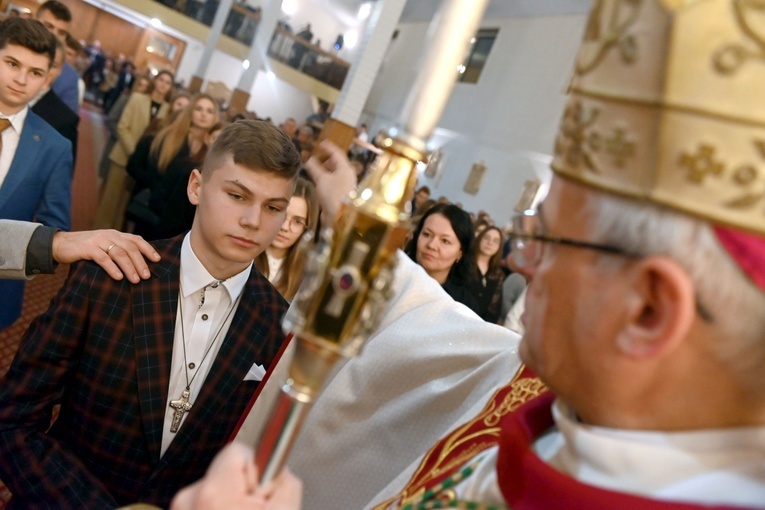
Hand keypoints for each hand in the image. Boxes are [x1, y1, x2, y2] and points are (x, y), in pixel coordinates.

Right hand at [51, 230, 159, 282]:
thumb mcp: (104, 246)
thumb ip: (117, 251)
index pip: (136, 239)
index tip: (157, 260)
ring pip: (119, 253)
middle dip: (140, 262)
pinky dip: (112, 268)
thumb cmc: (85, 248)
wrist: (60, 244)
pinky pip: (103, 258)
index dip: (148, 249)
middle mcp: (109, 235)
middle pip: (130, 248)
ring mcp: (98, 240)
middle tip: (147, 276)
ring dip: (129, 267)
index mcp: (116, 234)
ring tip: (136, 280)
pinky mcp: (87, 248)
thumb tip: (137, 266)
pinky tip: (118, 277)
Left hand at [170, 443, 302, 509]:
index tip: (260, 492)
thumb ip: (286, 483)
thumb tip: (279, 471)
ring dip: (227, 505)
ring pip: (213, 491)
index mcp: (214, 493)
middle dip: (242, 490)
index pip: (237, 452)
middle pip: (224, 472)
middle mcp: (188, 499)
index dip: (256, 471)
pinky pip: (202, 506)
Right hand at [304, 141, 357, 226]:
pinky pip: (334, 182)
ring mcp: (346, 185)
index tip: (320, 143)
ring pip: (335, 173)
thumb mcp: (321, 179)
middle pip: (337, 163)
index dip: (328, 147)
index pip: (337, 153)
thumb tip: (307, 159)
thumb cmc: (333, 197)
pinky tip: (319, 183)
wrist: (340, 218)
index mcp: (346, 169)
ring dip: (325, 170)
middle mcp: (348, 176)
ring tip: (316, 171)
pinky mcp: (342, 194)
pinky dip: (326, 179)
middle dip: (326, 159)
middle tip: (316, 158)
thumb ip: (313, 167)